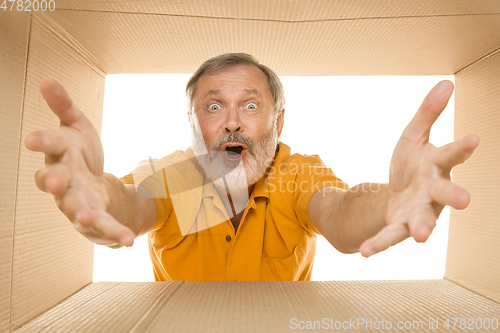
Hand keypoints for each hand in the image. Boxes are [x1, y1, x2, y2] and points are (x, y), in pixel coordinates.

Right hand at [24, 77, 134, 246]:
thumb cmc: (79, 151)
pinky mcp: (94, 217)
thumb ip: (63, 106)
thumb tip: (46, 79)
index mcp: (59, 154)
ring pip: (76, 209)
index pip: (48, 147)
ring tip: (89, 219)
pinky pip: (104, 226)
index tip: (31, 140)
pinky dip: (114, 233)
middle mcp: (63, 181)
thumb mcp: (76, 125)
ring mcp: (77, 201)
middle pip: (54, 183)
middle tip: (56, 182)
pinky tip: (127, 240)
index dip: (40, 142)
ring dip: (81, 214)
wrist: (91, 181)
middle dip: (54, 182)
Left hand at [359, 80, 478, 256]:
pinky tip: (365, 252)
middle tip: (465, 201)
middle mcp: (434, 192)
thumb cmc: (412, 163)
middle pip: (445, 194)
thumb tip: (447, 82)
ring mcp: (419, 212)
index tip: (473, 139)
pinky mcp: (401, 227)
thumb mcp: (414, 136)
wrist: (398, 192)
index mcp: (437, 166)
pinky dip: (378, 244)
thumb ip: (428, 113)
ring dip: (424, 228)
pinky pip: (390, 237)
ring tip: (423, 236)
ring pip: (423, 221)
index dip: (462, 148)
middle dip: (454, 196)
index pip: (451, 155)